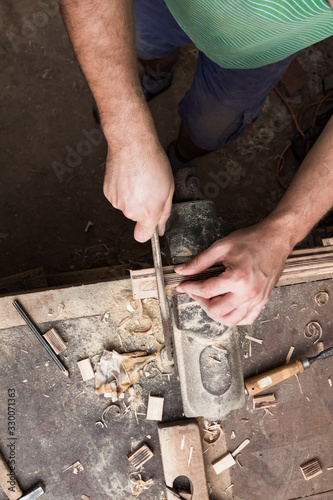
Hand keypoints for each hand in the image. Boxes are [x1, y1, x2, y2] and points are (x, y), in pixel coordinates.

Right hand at [103, 141, 173, 241]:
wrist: (132, 144)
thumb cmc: (152, 162)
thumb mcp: (169, 189)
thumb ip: (164, 213)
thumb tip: (160, 228)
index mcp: (148, 212)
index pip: (142, 237)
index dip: (147, 231)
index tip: (150, 225)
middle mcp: (130, 211)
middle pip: (136, 218)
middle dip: (143, 207)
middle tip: (149, 188)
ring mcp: (117, 202)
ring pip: (127, 206)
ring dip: (132, 197)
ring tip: (138, 179)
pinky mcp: (108, 193)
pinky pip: (118, 197)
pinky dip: (122, 190)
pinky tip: (128, 176)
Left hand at [175, 222, 291, 325]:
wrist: (276, 238)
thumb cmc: (251, 240)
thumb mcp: (221, 247)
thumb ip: (199, 261)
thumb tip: (182, 271)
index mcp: (236, 278)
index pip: (206, 291)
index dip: (190, 288)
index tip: (183, 285)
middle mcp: (248, 293)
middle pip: (216, 310)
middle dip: (201, 302)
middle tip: (196, 291)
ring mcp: (257, 299)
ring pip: (231, 320)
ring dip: (216, 313)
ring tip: (210, 299)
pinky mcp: (263, 300)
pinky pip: (246, 319)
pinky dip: (233, 317)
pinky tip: (226, 306)